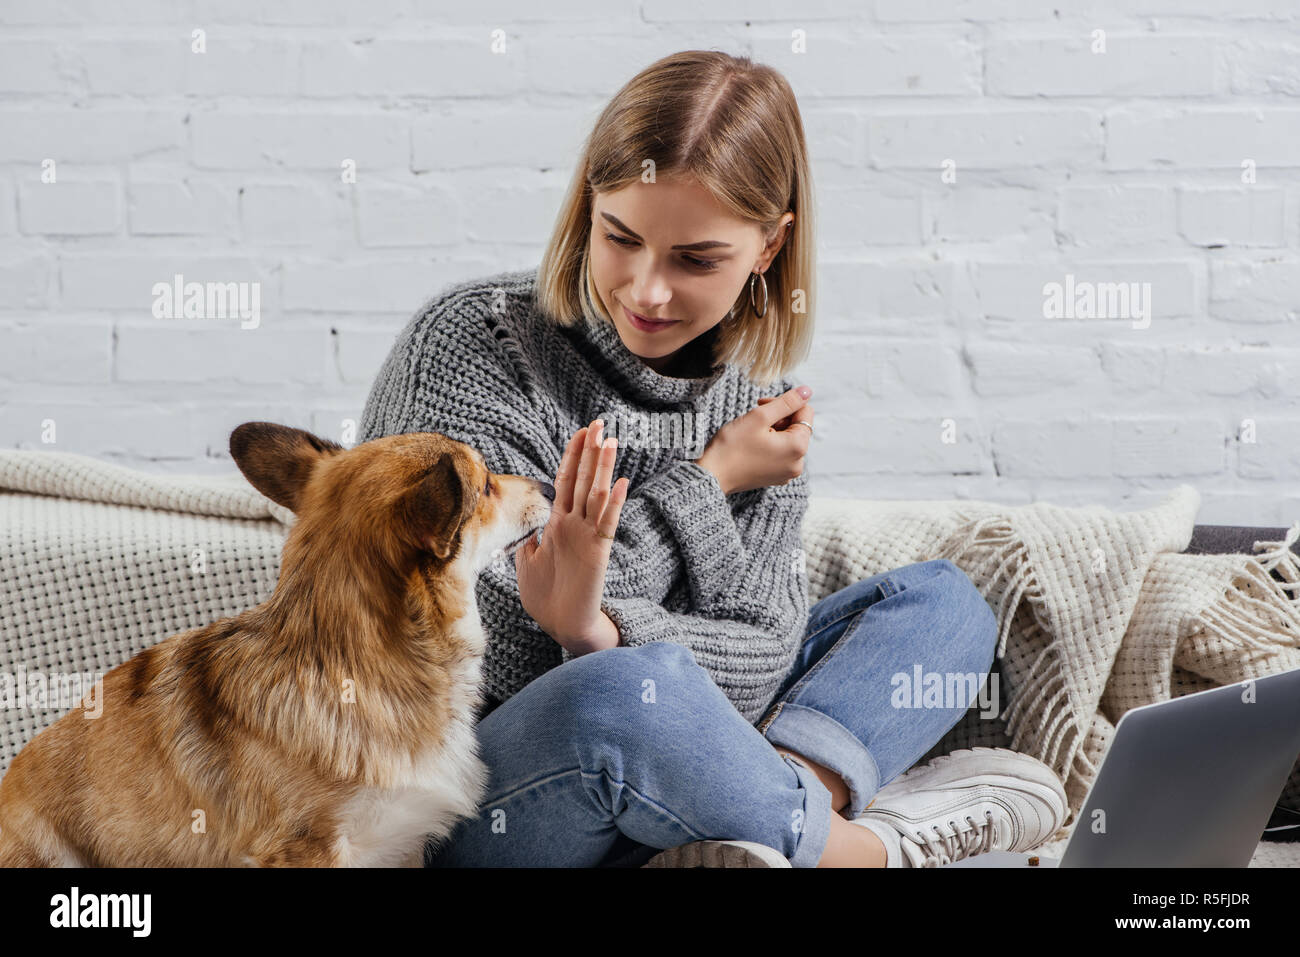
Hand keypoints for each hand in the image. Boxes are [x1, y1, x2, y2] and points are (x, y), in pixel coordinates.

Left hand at [514, 419, 628, 653]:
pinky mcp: (598, 552)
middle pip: (584, 480)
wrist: (562, 626)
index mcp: (558, 524)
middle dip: (589, 451)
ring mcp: (588, 536)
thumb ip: (527, 537)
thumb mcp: (527, 562)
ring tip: (610, 441)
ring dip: (603, 468)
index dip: (572, 456)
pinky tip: (621, 483)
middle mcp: (575, 525)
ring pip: (597, 494)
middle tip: (598, 423)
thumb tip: (522, 520)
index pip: (567, 481)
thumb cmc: (546, 598)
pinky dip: (614, 503)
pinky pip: (607, 523)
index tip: (580, 432)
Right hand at [696, 385, 813, 495]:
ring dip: (773, 430)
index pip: (805, 412)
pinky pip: (780, 454)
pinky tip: (752, 445)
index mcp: (798, 448)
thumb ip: (786, 402)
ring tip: (752, 432)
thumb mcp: (760, 417)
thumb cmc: (732, 447)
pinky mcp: (776, 477)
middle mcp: (798, 463)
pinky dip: (770, 445)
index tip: (762, 404)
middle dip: (779, 417)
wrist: (711, 476)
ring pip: (788, 440)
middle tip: (755, 417)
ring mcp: (787, 473)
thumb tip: (806, 391)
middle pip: (797, 427)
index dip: (785, 403)